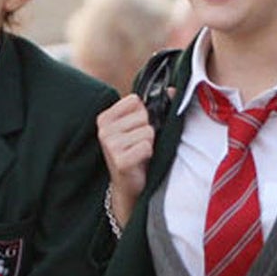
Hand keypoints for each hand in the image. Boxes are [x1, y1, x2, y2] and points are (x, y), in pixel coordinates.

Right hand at [97, 93, 154, 228]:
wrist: (128, 185)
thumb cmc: (134, 152)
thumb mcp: (138, 126)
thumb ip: (152, 107)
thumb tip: (173, 90)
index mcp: (104, 118)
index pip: (135, 100)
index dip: (143, 114)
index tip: (136, 129)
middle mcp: (103, 130)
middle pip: (143, 116)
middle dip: (148, 130)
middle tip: (138, 144)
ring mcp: (110, 145)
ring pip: (147, 132)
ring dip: (149, 144)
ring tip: (140, 153)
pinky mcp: (119, 160)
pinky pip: (146, 147)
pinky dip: (148, 154)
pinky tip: (140, 161)